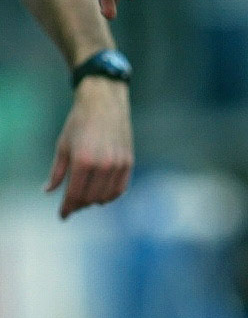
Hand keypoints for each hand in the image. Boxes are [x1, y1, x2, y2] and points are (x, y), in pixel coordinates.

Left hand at [47, 79, 133, 218]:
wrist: (104, 102)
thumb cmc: (79, 122)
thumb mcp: (62, 146)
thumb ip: (57, 172)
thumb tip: (48, 191)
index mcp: (82, 161)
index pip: (74, 194)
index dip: (67, 208)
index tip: (63, 216)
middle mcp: (102, 165)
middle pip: (90, 198)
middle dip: (79, 204)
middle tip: (72, 205)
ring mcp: (118, 164)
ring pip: (106, 196)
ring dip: (94, 201)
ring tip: (86, 199)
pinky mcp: (128, 161)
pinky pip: (120, 188)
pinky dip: (110, 195)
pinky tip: (102, 194)